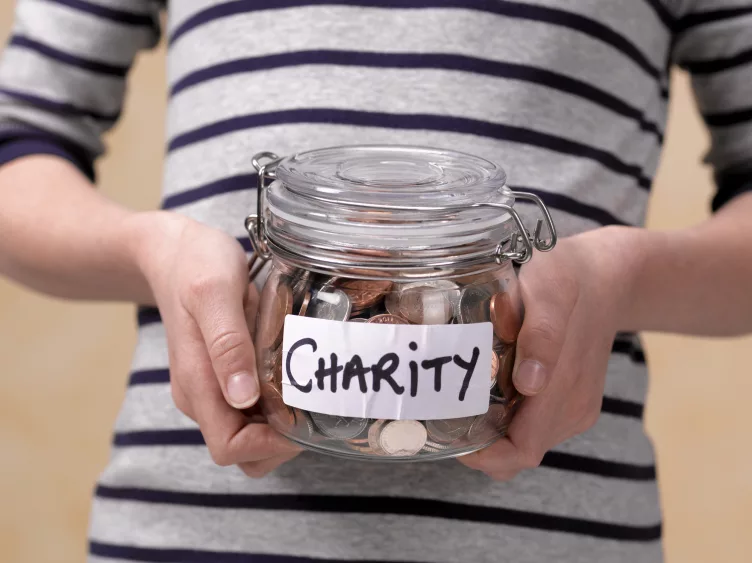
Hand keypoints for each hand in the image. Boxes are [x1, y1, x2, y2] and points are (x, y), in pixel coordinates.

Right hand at [129, 211, 300, 476]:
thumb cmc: (195, 265)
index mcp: (197, 384)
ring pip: (249, 433)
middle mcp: (201, 395)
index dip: (268, 446)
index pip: (229, 448)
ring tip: (306, 387)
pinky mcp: (221, 376)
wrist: (173, 251)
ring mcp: (210, 387)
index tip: (301, 417)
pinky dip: (275, 405)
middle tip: (312, 403)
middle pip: (242, 451)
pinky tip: (293, 375)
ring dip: (281, 424)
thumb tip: (241, 397)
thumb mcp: (215, 293)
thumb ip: (227, 344)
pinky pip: (250, 409)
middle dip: (280, 441)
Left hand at [459, 226, 637, 479]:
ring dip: (491, 433)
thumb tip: (530, 384)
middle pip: (518, 453)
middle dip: (479, 444)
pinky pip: (533, 424)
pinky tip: (487, 391)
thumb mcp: (551, 291)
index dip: (484, 455)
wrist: (605, 274)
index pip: (520, 451)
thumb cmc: (568, 277)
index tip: (448, 433)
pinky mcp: (571, 398)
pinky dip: (506, 419)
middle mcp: (572, 409)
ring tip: (459, 401)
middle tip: (441, 413)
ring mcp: (574, 406)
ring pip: (524, 441)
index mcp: (566, 390)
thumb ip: (542, 335)